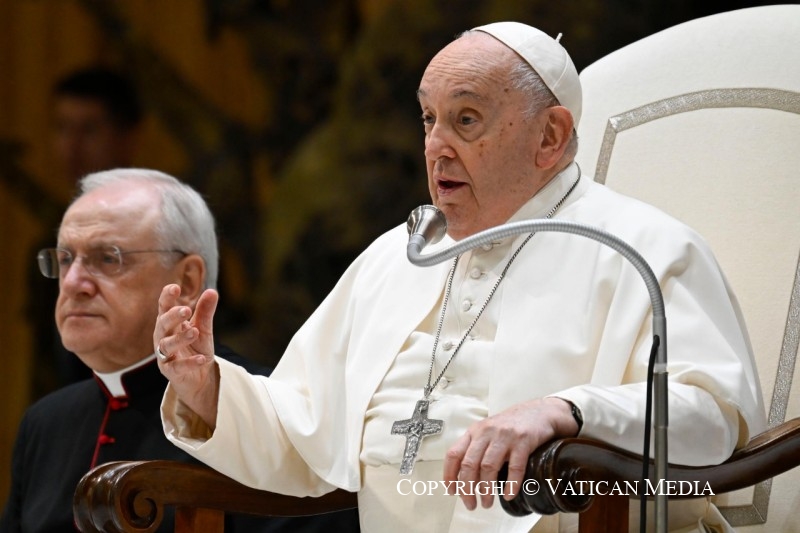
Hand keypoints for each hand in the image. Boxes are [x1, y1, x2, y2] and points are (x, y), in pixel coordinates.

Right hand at [154, 284, 219, 427]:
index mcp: (170, 324)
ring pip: (166, 345)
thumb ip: (205, 311)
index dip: (166, 298)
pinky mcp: (171, 372)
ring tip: (195, 332)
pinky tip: (203, 358)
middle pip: (162, 325)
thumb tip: (212, 291)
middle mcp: (163, 338)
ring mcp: (165, 356)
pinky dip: (190, 363)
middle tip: (186, 310)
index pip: (164, 308)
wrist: (199, 376)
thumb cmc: (196, 348)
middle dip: (172, 317)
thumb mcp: (203, 328)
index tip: (174, 287)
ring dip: (180, 338)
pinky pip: (177, 367)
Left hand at [442, 397, 578, 509]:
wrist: (540, 411)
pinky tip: (509, 495)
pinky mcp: (523, 441)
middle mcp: (486, 432)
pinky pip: (515, 467)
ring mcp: (504, 436)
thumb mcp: (488, 433)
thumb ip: (477, 450)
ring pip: (488, 467)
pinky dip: (511, 484)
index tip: (452, 491)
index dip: (449, 474)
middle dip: (467, 488)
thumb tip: (466, 480)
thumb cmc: (512, 425)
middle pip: (469, 464)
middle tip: (471, 504)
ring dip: (486, 489)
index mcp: (474, 432)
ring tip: (487, 503)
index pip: (454, 454)